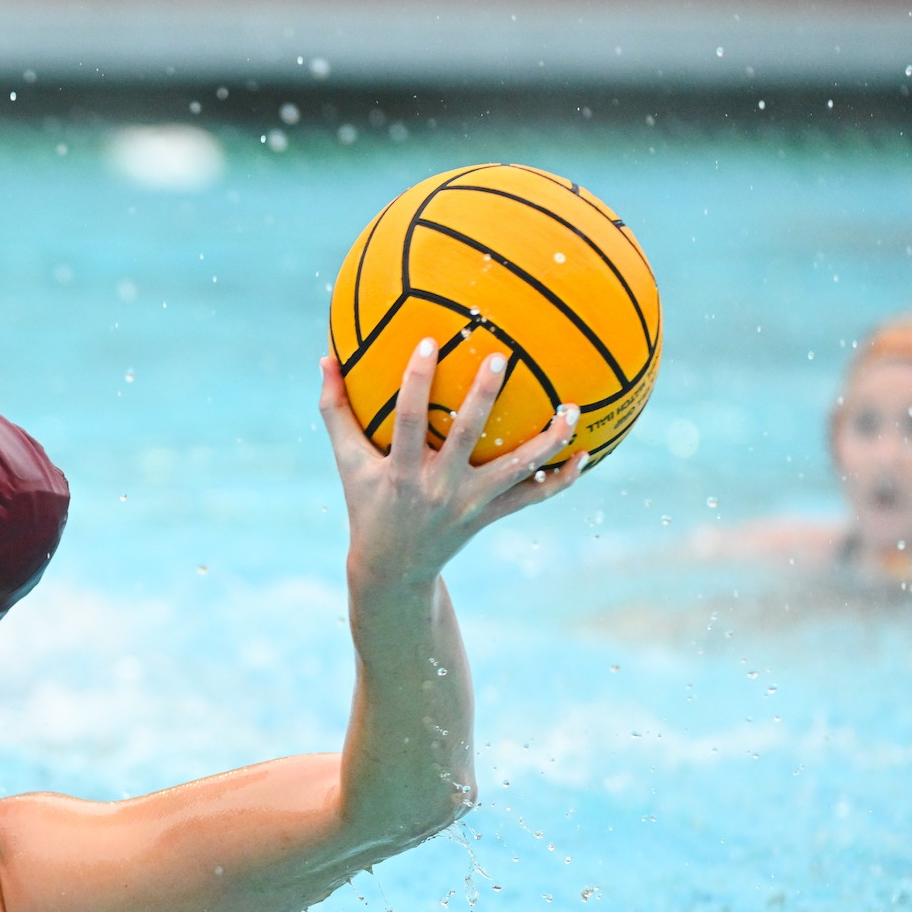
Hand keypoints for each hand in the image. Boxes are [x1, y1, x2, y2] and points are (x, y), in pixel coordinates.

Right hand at [319, 342, 584, 589]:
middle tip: (501, 358)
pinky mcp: (489, 516)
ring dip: (548, 442)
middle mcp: (438, 487)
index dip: (417, 381)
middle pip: (466, 436)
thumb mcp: (347, 461)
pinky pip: (532, 498)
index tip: (429, 342)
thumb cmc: (366, 503)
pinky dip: (561, 480)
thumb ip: (336, 410)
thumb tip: (326, 358)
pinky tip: (585, 455)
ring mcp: (469, 504)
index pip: (408, 419)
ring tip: (572, 410)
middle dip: (483, 397)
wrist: (392, 569)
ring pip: (516, 470)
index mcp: (400, 471)